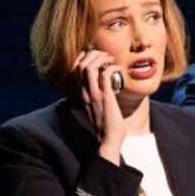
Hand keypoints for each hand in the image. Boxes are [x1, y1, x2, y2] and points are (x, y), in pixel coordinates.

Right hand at [73, 47, 124, 162]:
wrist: (109, 140)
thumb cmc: (106, 126)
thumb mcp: (97, 108)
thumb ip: (97, 96)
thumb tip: (107, 85)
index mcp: (81, 94)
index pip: (75, 69)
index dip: (83, 58)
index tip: (96, 57)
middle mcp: (85, 93)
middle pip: (80, 64)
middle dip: (93, 55)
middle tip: (106, 56)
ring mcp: (94, 95)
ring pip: (89, 67)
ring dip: (101, 58)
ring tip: (111, 60)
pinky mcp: (105, 98)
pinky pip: (105, 75)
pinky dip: (113, 68)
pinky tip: (119, 69)